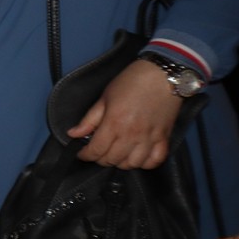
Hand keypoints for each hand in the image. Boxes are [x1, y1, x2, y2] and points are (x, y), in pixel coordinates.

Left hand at [67, 61, 182, 168]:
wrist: (163, 74)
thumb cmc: (131, 82)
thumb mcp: (105, 97)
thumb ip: (89, 119)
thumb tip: (73, 134)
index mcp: (114, 124)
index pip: (96, 150)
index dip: (85, 155)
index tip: (82, 153)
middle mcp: (132, 135)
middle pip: (112, 160)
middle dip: (100, 159)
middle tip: (98, 151)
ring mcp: (149, 138)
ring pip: (132, 164)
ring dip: (121, 163)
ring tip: (116, 154)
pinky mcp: (164, 138)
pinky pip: (155, 161)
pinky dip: (145, 163)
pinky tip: (137, 157)